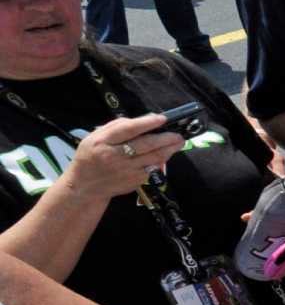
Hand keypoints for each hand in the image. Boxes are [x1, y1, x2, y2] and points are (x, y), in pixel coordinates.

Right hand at [61, 116, 188, 200]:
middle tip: (178, 134)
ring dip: (169, 150)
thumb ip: (116, 127)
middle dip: (165, 138)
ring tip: (178, 143)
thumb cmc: (91, 157)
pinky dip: (161, 161)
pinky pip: (152, 169)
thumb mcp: (95, 137)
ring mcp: (126, 170)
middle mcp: (114, 156)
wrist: (86, 185)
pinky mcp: (134, 181)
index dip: (147, 123)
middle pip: (145, 145)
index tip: (162, 119)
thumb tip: (143, 120)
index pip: (128, 129)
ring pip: (153, 158)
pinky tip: (167, 155)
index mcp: (102, 141)